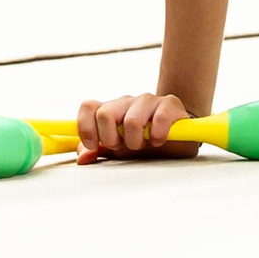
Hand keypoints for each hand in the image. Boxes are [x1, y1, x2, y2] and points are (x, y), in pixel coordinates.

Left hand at [74, 93, 195, 162]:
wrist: (175, 136)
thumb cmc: (143, 140)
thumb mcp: (117, 149)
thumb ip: (97, 150)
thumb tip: (82, 157)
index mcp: (111, 109)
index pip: (88, 107)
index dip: (86, 128)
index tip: (93, 145)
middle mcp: (126, 101)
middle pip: (105, 113)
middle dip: (112, 138)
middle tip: (123, 146)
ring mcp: (148, 100)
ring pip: (131, 120)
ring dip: (136, 141)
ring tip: (144, 144)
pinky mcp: (169, 104)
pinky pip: (159, 119)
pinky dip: (158, 136)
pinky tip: (160, 141)